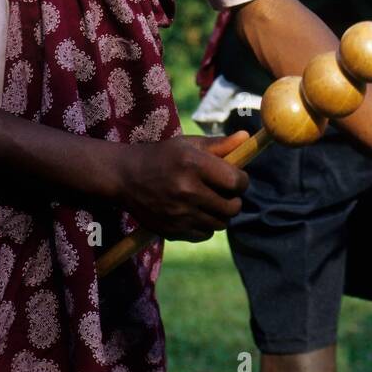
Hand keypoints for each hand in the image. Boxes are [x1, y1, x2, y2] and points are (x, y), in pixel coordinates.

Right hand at [113, 131, 250, 241]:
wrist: (125, 176)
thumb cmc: (162, 156)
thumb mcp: (188, 144)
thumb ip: (220, 144)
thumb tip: (246, 137)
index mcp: (193, 164)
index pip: (236, 181)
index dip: (242, 181)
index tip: (236, 178)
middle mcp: (187, 190)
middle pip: (232, 207)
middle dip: (234, 199)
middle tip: (225, 192)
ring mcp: (179, 213)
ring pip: (221, 223)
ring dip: (221, 214)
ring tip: (210, 202)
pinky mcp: (172, 230)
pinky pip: (205, 234)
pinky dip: (206, 226)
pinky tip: (196, 212)